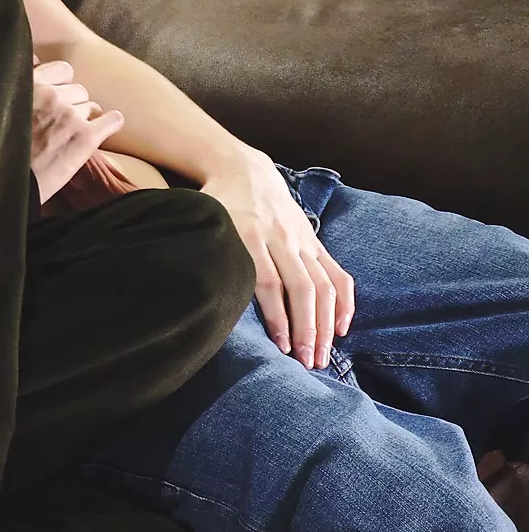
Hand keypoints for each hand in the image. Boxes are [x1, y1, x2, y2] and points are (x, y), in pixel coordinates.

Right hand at [31, 58, 124, 198]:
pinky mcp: (86, 137)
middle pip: (77, 89)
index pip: (62, 70)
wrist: (4, 184)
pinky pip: (112, 120)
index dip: (59, 85)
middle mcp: (51, 94)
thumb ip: (18, 82)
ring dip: (84, 118)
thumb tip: (35, 59)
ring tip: (70, 135)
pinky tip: (104, 130)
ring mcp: (71, 114)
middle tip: (59, 123)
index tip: (53, 99)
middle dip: (71, 103)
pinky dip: (110, 125)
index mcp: (28, 83)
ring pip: (91, 106)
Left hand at [199, 151, 355, 369]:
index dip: (276, 316)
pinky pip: (336, 273)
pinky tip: (340, 327)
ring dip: (325, 323)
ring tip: (322, 355)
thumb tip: (189, 294)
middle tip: (307, 362)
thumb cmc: (216, 204)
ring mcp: (301, 239)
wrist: (244, 169)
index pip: (267, 282)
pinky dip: (343, 301)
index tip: (282, 347)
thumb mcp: (204, 223)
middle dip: (307, 328)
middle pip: (300, 288)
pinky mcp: (314, 240)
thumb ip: (203, 253)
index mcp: (248, 233)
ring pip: (322, 285)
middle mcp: (280, 237)